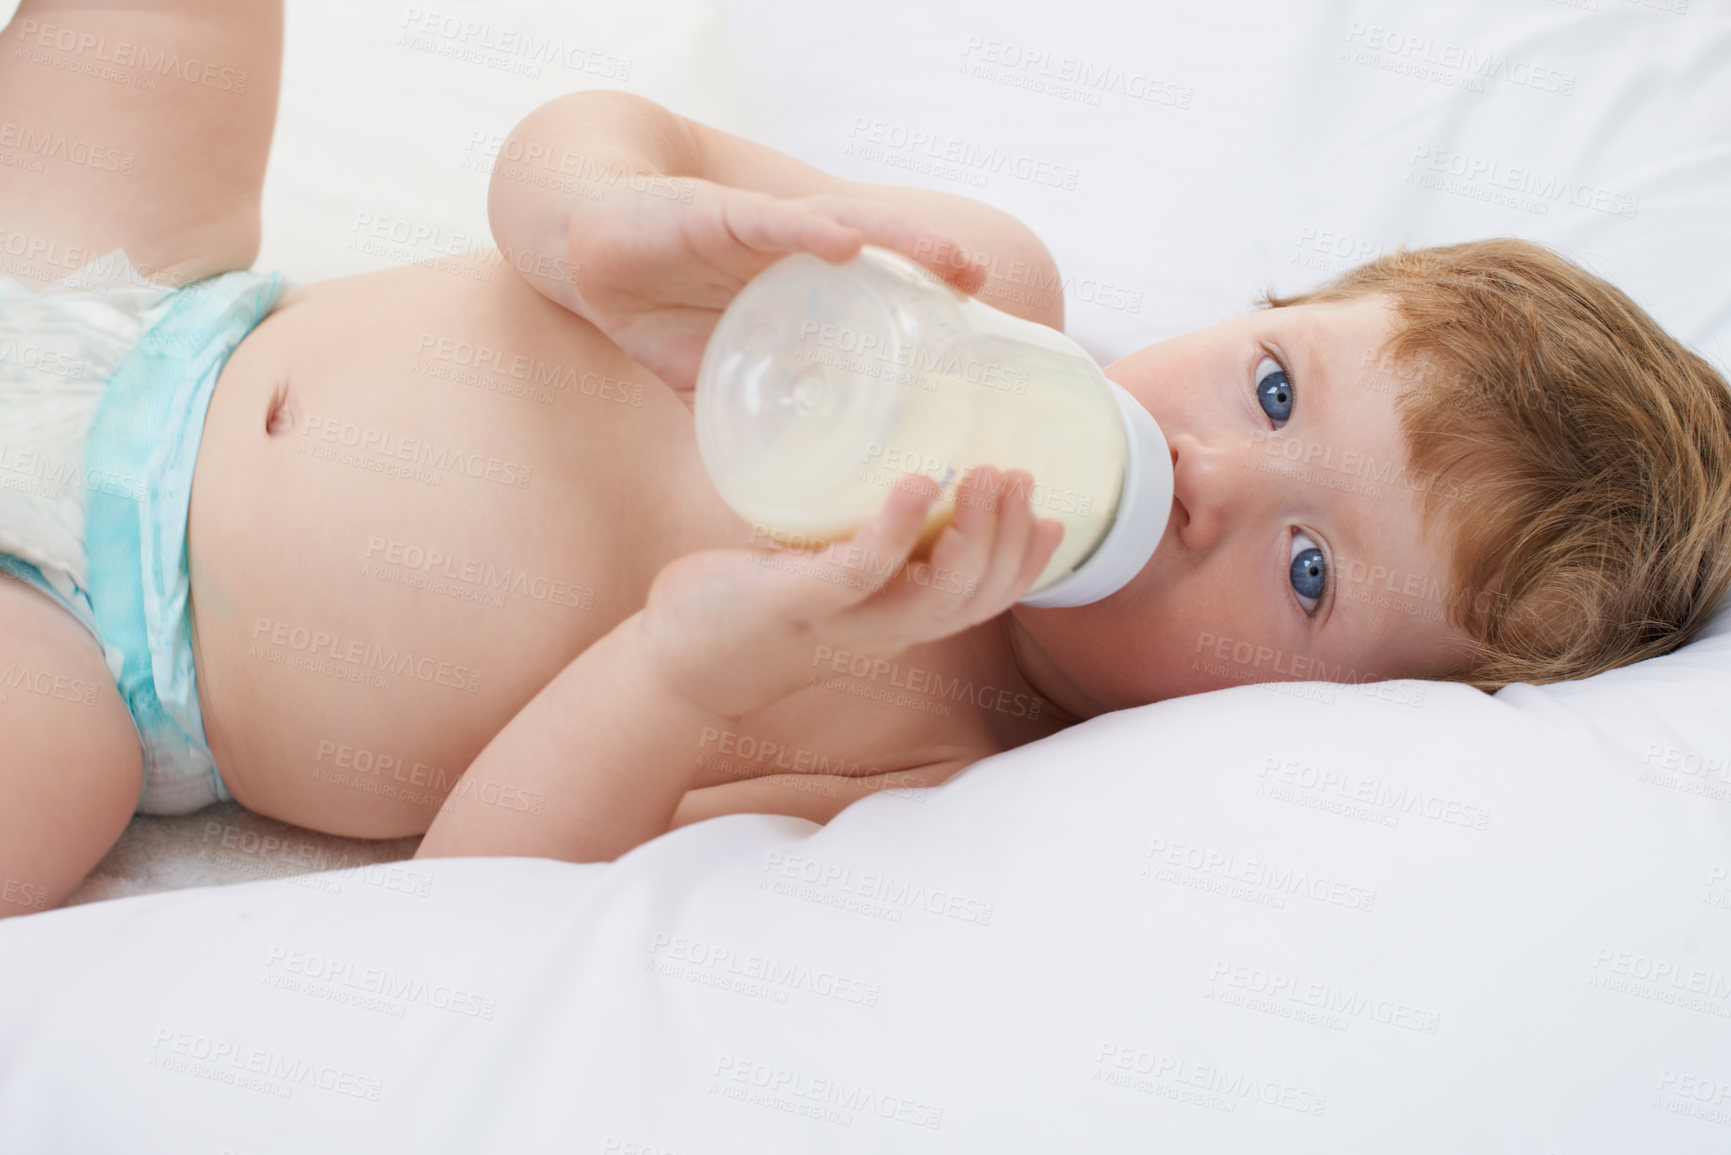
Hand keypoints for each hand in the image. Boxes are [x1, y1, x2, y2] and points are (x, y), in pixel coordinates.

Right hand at [563, 178, 986, 396]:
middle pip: (880, 253)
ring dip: (899, 239)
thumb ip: (746, 418)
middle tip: (978, 287)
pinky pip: (769, 222)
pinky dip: (807, 231)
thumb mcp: (712, 378)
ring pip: (844, 225)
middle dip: (931, 265)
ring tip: (944, 257)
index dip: (924, 310)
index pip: (876, 293)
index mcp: (799, 288)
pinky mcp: (713, 216)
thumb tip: (772, 491)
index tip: (973, 342)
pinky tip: (844, 244)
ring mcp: (758, 231)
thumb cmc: (655, 310)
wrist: (580, 254)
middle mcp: (793, 252)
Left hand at [637, 467, 1063, 717]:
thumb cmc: (750, 605)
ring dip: (976, 534)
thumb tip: (891, 465)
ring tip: (987, 475)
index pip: (984, 601)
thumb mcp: (823, 572)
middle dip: (1012, 538)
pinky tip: (918, 484)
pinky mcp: (798, 601)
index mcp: (897, 620)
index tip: (1053, 518)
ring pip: (939, 595)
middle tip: (1019, 474)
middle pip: (976, 597)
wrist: (677, 662)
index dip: (1027, 566)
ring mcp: (844, 620)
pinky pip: (862, 571)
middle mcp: (883, 629)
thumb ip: (860, 534)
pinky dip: (896, 528)